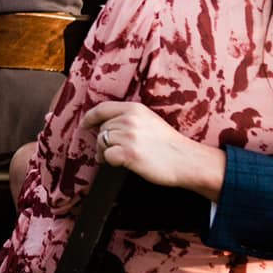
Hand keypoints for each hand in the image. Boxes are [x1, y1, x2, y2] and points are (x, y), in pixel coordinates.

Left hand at [81, 101, 226, 199]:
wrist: (188, 161)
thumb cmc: (170, 144)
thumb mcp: (149, 121)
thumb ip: (128, 118)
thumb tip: (103, 125)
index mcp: (134, 109)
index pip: (102, 109)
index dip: (90, 117)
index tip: (84, 125)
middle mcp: (129, 120)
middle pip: (102, 128)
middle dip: (102, 141)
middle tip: (110, 151)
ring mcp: (129, 136)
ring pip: (101, 142)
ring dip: (104, 152)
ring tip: (116, 158)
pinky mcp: (128, 153)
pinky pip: (107, 156)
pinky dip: (110, 161)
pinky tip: (121, 163)